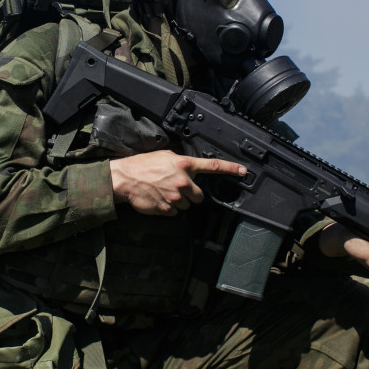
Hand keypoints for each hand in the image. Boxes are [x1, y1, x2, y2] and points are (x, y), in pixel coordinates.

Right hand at [110, 150, 245, 216]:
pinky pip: (175, 213)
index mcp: (184, 165)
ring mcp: (176, 197)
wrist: (125, 179)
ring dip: (179, 202)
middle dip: (191, 194)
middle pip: (200, 196)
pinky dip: (169, 208)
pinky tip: (159, 199)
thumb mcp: (165, 156)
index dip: (230, 169)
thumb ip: (181, 162)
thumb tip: (190, 167)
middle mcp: (183, 181)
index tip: (243, 171)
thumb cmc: (143, 165)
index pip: (212, 166)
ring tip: (164, 192)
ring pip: (187, 206)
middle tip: (176, 188)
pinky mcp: (167, 209)